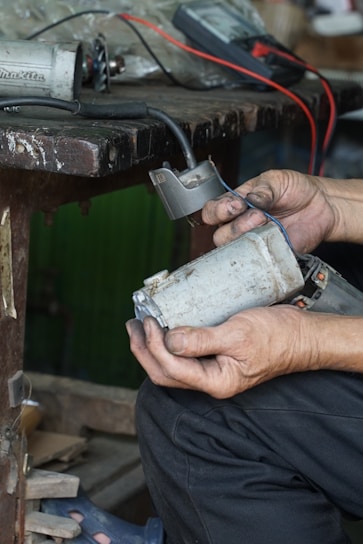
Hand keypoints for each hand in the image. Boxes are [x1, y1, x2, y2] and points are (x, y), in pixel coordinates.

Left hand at [126, 306, 320, 397]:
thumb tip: (168, 341)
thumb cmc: (277, 337)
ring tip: (140, 326)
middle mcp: (212, 381)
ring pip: (173, 366)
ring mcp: (214, 370)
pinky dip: (169, 343)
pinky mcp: (217, 357)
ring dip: (152, 348)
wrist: (302, 336)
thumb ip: (202, 340)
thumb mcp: (238, 335)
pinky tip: (165, 328)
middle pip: (166, 374)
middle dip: (144, 351)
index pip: (173, 369)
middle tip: (133, 325)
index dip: (154, 346)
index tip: (147, 321)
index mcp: (216, 382)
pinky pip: (186, 355)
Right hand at [203, 169, 336, 252]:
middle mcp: (239, 225)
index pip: (212, 212)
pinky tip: (274, 239)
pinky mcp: (268, 255)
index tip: (236, 204)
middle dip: (236, 225)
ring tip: (266, 223)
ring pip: (233, 250)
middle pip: (219, 235)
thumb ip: (262, 189)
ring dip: (247, 236)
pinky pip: (257, 261)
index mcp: (235, 205)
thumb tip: (251, 199)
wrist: (321, 205)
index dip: (218, 210)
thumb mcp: (276, 180)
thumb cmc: (295, 190)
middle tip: (258, 215)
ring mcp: (252, 242)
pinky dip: (263, 251)